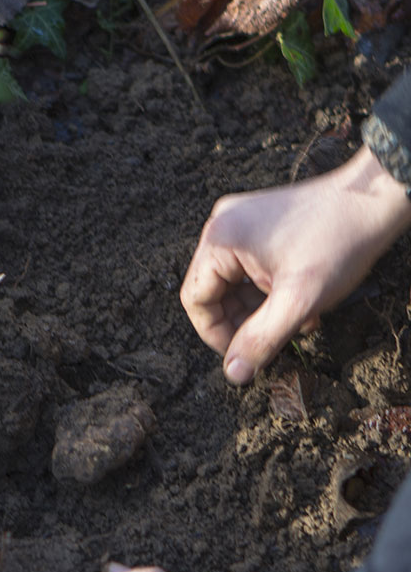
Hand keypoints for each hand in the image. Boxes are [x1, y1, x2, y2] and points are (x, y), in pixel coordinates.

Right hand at [180, 145, 410, 384]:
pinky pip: (249, 267)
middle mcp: (222, 225)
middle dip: (243, 321)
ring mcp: (240, 221)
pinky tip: (297, 301)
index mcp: (220, 239)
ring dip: (259, 309)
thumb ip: (261, 340)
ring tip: (295, 321)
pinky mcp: (258, 222)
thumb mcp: (298, 301)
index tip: (244, 353)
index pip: (196, 300)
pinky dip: (268, 290)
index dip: (216, 334)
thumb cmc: (339, 240)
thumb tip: (234, 374)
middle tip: (275, 338)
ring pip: (234, 283)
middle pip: (213, 292)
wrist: (376, 197)